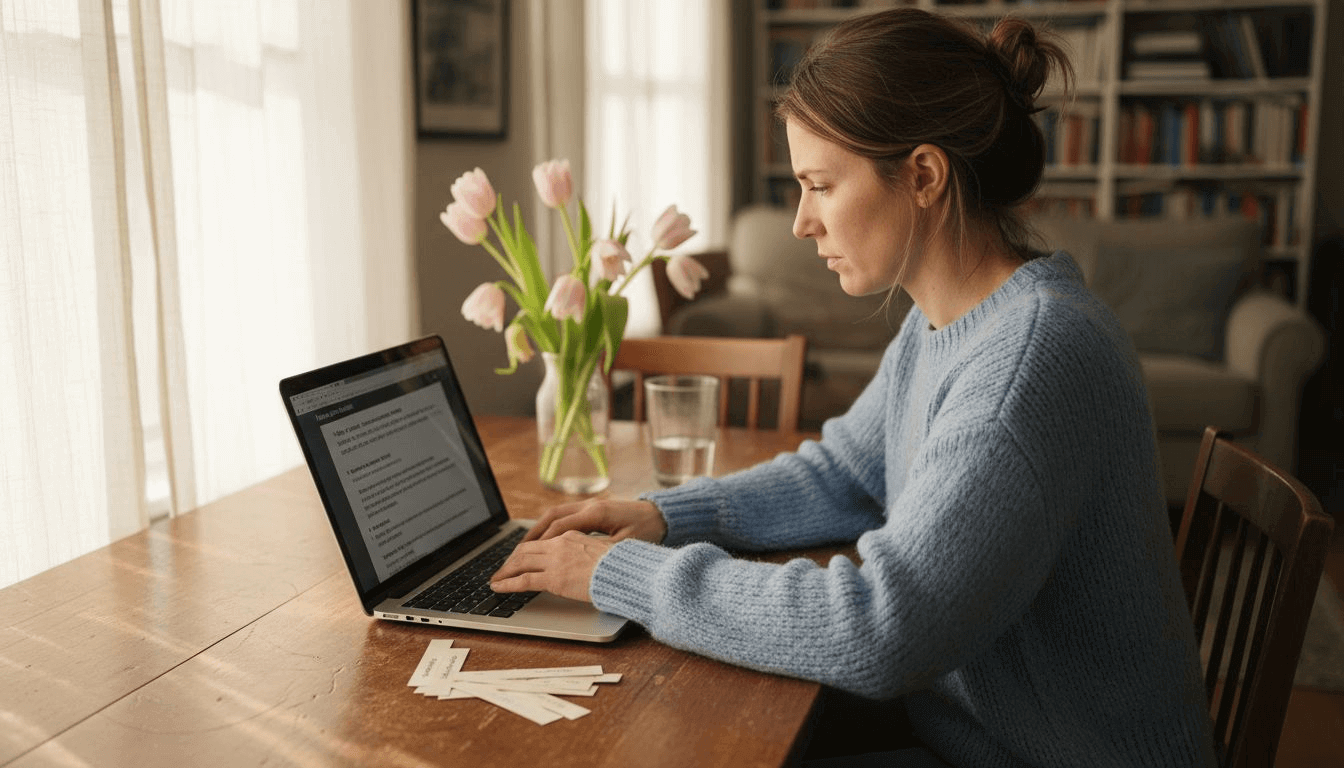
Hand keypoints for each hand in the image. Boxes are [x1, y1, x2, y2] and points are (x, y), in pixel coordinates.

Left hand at [490, 531, 614, 602]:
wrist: (625, 573)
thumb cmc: (619, 566)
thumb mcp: (600, 553)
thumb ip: (584, 555)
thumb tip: (579, 564)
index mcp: (571, 537)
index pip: (541, 542)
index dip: (526, 551)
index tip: (518, 559)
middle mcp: (559, 545)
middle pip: (526, 550)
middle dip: (511, 560)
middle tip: (502, 570)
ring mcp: (555, 561)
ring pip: (520, 562)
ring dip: (505, 572)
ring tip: (496, 580)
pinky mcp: (554, 578)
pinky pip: (523, 580)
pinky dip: (507, 584)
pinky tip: (499, 588)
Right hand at [521, 498, 666, 544]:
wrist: (663, 515)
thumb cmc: (648, 531)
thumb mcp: (625, 546)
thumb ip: (600, 552)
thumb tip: (576, 563)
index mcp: (596, 513)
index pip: (560, 527)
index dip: (542, 543)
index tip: (526, 557)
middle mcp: (590, 505)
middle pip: (552, 517)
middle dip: (533, 534)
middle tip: (516, 552)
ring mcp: (591, 505)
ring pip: (556, 514)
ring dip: (539, 529)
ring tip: (524, 547)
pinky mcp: (594, 508)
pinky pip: (565, 515)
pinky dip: (551, 527)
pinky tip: (545, 540)